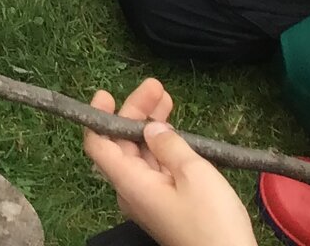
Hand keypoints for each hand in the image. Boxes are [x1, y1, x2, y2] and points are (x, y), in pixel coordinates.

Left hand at [81, 82, 257, 245]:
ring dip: (151, 127)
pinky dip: (162, 147)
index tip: (108, 93)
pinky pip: (155, 170)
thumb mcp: (194, 174)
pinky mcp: (165, 206)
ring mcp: (148, 199)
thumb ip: (169, 145)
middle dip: (135, 113)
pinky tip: (176, 133)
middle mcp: (131, 190)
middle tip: (156, 89)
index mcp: (129, 182)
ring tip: (167, 100)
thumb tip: (151, 128)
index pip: (97, 144)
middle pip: (121, 144)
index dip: (98, 116)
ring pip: (140, 155)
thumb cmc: (212, 220)